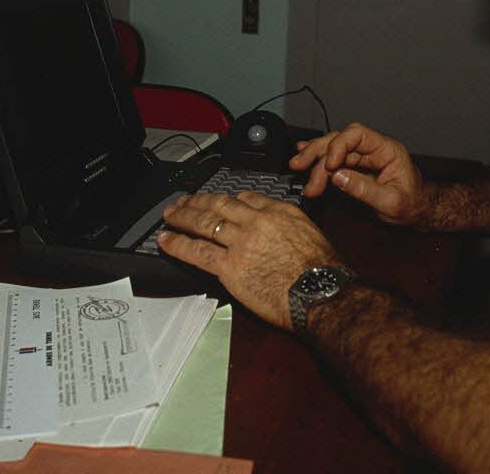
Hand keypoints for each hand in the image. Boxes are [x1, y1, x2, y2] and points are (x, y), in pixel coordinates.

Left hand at [158, 192, 341, 330]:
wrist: (321, 292)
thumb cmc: (323, 272)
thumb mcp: (312, 235)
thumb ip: (290, 227)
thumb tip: (279, 233)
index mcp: (279, 212)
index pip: (246, 198)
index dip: (226, 200)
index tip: (217, 202)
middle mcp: (257, 221)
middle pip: (219, 205)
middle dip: (198, 202)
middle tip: (183, 202)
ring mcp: (241, 242)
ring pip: (204, 222)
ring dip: (183, 217)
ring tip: (169, 216)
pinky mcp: (229, 266)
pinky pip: (197, 251)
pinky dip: (178, 243)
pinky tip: (166, 240)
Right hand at [289, 123, 432, 227]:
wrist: (419, 211)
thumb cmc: (412, 205)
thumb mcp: (391, 202)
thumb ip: (364, 189)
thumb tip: (337, 177)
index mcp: (387, 150)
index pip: (357, 135)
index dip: (338, 146)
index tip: (329, 166)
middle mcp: (374, 149)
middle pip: (340, 139)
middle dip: (318, 152)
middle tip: (300, 166)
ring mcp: (364, 156)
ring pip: (333, 148)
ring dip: (314, 157)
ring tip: (297, 166)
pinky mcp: (356, 166)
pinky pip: (335, 158)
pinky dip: (318, 158)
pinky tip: (304, 154)